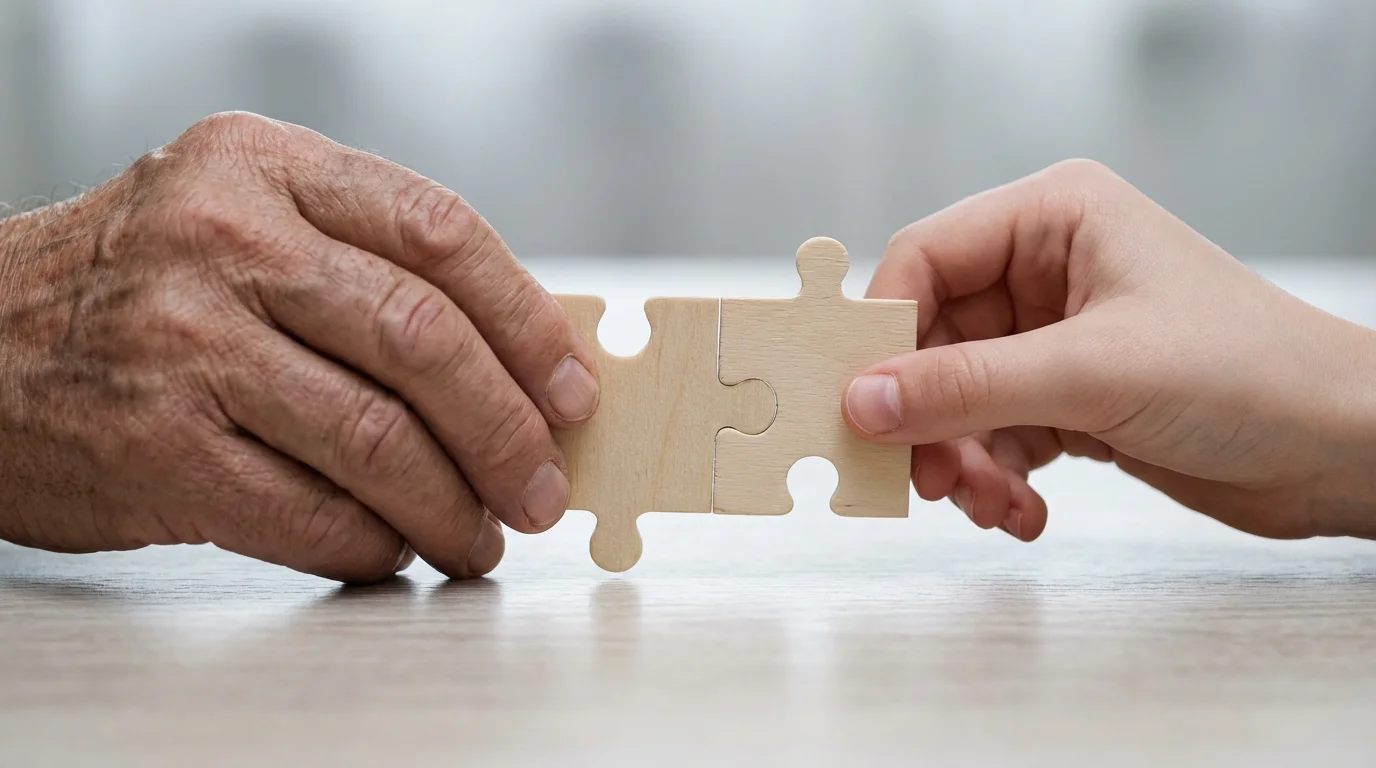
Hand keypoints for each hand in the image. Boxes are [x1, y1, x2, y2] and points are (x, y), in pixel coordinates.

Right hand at [0, 112, 599, 581]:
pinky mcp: (156, 450)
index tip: (574, 391)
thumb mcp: (245, 222)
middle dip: (508, 430)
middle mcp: (224, 242)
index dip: (528, 322)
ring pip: (377, 439)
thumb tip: (520, 364)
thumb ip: (367, 267)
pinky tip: (391, 548)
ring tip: (480, 537)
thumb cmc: (139, 290)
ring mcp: (184, 344)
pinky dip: (373, 544)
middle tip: (543, 489)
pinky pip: (310, 515)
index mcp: (266, 168)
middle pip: (422, 339)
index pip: (440, 232)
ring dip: (452, 507)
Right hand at [843, 160, 1375, 541]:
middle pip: (932, 340)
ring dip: (962, 460)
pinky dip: (997, 480)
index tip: (859, 401)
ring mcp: (1055, 338)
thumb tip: (862, 401)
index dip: (883, 330)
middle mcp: (1046, 270)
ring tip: (990, 505)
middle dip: (927, 417)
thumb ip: (967, 387)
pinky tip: (1025, 513)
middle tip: (924, 479)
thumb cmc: (1250, 373)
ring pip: (957, 398)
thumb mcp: (1092, 374)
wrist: (1340, 450)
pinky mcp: (1069, 398)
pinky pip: (994, 436)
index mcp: (1052, 218)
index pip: (925, 258)